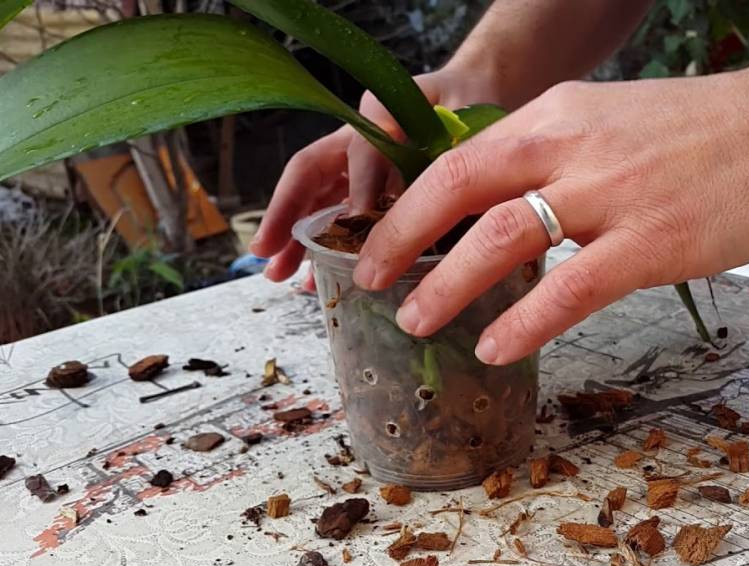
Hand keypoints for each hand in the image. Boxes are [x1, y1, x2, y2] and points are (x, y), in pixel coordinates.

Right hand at [250, 67, 506, 283]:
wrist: (479, 101)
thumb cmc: (463, 100)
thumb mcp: (447, 102)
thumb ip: (415, 124)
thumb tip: (388, 150)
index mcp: (374, 122)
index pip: (355, 152)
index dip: (359, 184)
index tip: (362, 216)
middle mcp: (355, 148)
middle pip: (310, 179)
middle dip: (287, 217)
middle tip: (269, 255)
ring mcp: (359, 177)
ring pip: (319, 207)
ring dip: (297, 241)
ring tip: (282, 276)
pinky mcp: (371, 201)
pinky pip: (340, 228)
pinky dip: (326, 254)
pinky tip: (314, 281)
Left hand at [353, 68, 748, 364]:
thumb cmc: (704, 130)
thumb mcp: (611, 122)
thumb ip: (555, 158)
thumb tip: (504, 205)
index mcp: (557, 115)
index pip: (460, 155)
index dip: (410, 201)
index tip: (383, 237)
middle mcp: (572, 146)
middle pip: (458, 185)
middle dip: (402, 236)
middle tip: (370, 280)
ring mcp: (612, 193)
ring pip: (503, 237)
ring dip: (449, 285)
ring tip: (418, 323)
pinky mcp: (652, 240)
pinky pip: (571, 287)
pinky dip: (525, 321)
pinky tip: (497, 347)